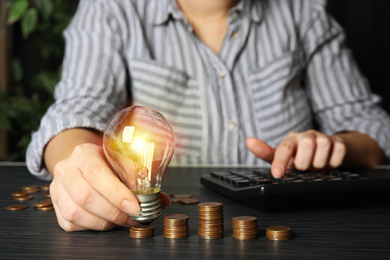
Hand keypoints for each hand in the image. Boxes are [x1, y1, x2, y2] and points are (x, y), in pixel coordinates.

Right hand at [50, 143, 170, 230]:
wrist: (80, 161)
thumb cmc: (105, 161)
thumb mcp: (121, 160)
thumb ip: (140, 178)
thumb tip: (162, 200)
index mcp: (84, 153)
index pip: (97, 175)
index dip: (117, 194)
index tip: (135, 207)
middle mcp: (66, 169)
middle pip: (86, 196)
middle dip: (114, 212)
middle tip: (132, 217)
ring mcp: (57, 188)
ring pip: (77, 213)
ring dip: (104, 222)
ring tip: (121, 220)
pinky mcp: (56, 205)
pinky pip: (71, 223)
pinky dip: (92, 226)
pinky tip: (105, 221)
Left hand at [246, 130, 346, 177]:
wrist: (322, 152)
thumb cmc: (298, 156)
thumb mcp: (281, 156)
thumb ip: (265, 152)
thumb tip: (249, 141)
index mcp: (291, 140)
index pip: (284, 148)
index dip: (281, 161)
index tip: (278, 174)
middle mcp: (306, 136)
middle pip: (306, 145)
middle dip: (305, 162)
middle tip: (304, 167)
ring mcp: (323, 137)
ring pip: (323, 147)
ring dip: (319, 163)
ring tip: (315, 166)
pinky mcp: (338, 142)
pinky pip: (338, 152)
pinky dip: (334, 162)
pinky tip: (327, 163)